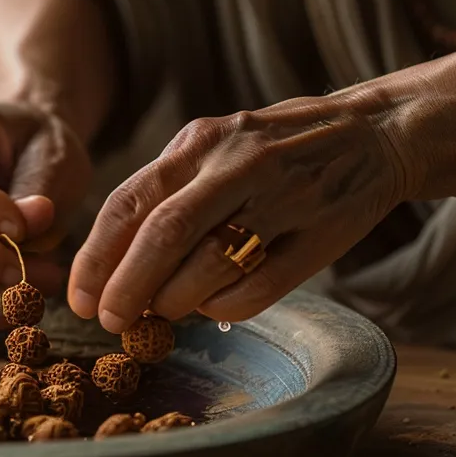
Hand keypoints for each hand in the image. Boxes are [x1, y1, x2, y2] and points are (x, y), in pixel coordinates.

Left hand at [66, 91, 416, 332]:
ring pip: (210, 264)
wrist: (376, 135)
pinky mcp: (320, 234)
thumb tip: (115, 260)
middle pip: (164, 234)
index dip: (97, 255)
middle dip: (127, 287)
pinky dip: (224, 308)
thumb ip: (172, 188)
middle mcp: (240, 163)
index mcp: (204, 140)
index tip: (80, 296)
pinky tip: (214, 308)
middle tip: (110, 321)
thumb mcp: (220, 144)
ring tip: (161, 315)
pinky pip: (259, 287)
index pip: (131, 201)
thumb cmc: (278, 149)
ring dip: (174, 302)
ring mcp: (283, 197)